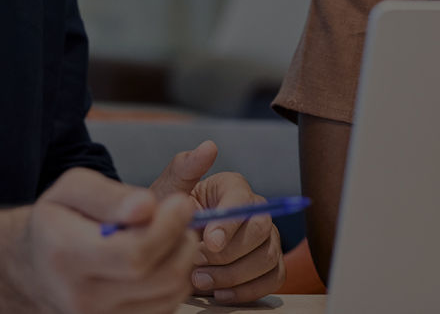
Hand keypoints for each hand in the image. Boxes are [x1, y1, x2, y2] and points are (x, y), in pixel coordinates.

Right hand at [14, 167, 200, 313]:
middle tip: (181, 216)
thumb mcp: (72, 189)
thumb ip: (109, 195)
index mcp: (65, 255)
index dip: (167, 228)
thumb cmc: (57, 222)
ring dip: (182, 260)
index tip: (181, 203)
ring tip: (168, 235)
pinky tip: (160, 259)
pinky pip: (167, 307)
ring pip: (171, 294)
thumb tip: (146, 206)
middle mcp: (82, 297)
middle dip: (182, 241)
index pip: (134, 254)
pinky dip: (173, 280)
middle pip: (162, 277)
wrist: (36, 267)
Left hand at [150, 140, 285, 303]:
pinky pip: (272, 279)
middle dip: (229, 253)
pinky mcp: (269, 264)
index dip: (228, 223)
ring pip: (267, 258)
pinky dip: (246, 291)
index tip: (208, 242)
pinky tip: (219, 292)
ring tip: (200, 280)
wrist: (166, 246)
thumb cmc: (168, 217)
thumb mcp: (167, 192)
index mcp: (233, 187)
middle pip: (261, 229)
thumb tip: (209, 146)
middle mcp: (256, 210)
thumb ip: (184, 168)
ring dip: (232, 276)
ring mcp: (266, 238)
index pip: (243, 200)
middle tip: (197, 265)